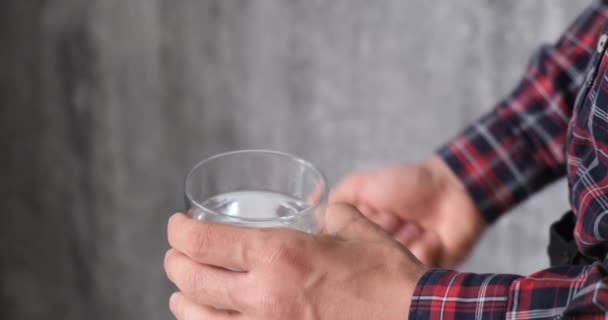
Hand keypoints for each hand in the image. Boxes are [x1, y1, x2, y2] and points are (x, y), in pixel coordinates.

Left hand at [164, 204, 426, 319]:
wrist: (411, 318)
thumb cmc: (386, 276)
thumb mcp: (355, 230)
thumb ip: (330, 213)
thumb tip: (322, 210)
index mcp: (280, 254)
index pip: (204, 241)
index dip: (180, 231)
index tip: (177, 226)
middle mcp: (264, 294)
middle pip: (192, 280)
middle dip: (175, 264)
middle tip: (176, 256)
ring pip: (199, 318)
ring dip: (183, 302)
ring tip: (181, 295)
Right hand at [330, 156, 484, 267]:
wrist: (451, 188)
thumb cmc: (407, 183)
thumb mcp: (361, 183)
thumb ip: (334, 199)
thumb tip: (311, 216)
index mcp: (365, 229)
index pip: (350, 244)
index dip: (362, 230)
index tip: (377, 213)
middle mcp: (382, 247)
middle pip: (371, 257)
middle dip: (385, 233)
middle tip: (396, 217)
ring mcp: (405, 258)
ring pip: (393, 265)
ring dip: (406, 239)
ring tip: (417, 223)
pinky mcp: (427, 268)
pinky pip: (418, 270)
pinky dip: (425, 248)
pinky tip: (432, 234)